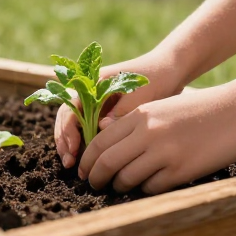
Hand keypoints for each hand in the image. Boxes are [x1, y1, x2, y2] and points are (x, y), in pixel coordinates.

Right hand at [54, 49, 187, 167]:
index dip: (68, 129)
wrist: (171, 70)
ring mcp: (96, 103)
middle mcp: (90, 93)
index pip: (70, 107)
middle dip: (65, 141)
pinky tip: (90, 160)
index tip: (74, 149)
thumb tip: (101, 128)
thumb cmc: (157, 77)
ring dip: (71, 145)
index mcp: (94, 83)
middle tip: (70, 163)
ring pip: (74, 126)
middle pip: (67, 118)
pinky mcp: (104, 113)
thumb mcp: (141, 92)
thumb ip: (121, 109)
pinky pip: (88, 130)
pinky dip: (85, 145)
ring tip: (73, 165)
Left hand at [77, 84, 235, 193]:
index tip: (85, 171)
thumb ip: (135, 123)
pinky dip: (145, 190)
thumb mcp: (161, 108)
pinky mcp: (181, 170)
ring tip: (119, 188)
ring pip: (126, 178)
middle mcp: (147, 133)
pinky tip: (147, 187)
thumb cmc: (199, 110)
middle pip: (106, 162)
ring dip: (119, 187)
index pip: (100, 141)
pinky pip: (151, 187)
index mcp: (140, 116)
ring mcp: (164, 153)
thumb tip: (105, 140)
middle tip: (94, 185)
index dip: (88, 160)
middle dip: (96, 178)